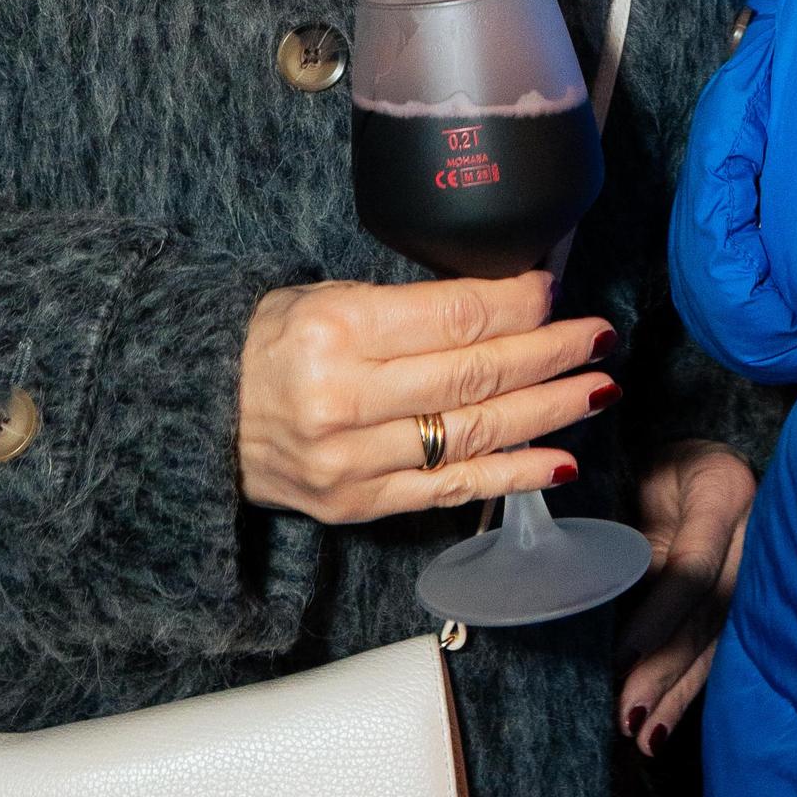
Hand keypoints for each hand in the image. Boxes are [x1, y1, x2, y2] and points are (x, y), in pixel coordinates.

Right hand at [238, 272, 618, 522]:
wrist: (198, 415)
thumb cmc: (270, 343)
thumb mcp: (327, 297)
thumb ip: (410, 306)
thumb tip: (507, 303)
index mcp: (336, 331)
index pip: (454, 318)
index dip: (517, 305)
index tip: (554, 292)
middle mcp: (347, 400)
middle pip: (475, 376)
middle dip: (550, 354)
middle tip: (598, 337)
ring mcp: (354, 461)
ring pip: (475, 434)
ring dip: (549, 412)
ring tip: (597, 388)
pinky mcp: (360, 504)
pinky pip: (454, 489)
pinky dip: (514, 475)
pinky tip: (560, 459)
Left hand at [616, 441, 756, 755]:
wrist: (705, 454)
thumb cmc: (663, 456)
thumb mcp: (643, 468)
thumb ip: (625, 520)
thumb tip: (576, 582)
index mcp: (723, 489)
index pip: (695, 565)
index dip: (661, 614)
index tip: (623, 654)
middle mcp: (752, 532)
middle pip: (711, 614)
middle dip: (668, 668)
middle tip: (629, 715)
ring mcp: (755, 567)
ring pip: (718, 638)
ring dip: (679, 692)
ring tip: (645, 737)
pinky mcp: (743, 596)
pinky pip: (717, 644)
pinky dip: (687, 688)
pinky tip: (662, 729)